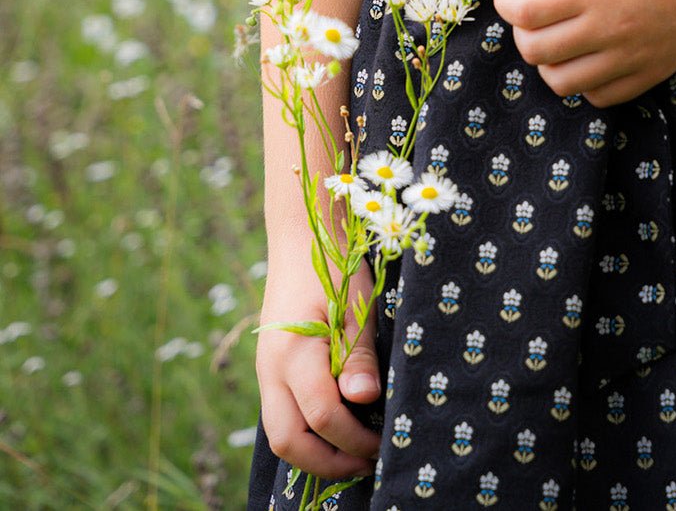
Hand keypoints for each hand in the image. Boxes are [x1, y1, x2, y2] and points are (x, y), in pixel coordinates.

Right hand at [256, 257, 380, 481]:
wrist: (300, 238)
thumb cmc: (333, 266)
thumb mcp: (355, 304)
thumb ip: (356, 355)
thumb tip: (363, 400)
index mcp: (292, 351)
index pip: (321, 415)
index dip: (353, 439)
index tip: (384, 444)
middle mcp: (270, 369)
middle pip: (287, 441)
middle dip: (328, 463)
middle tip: (368, 463)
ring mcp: (266, 372)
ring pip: (280, 434)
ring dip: (316, 454)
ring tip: (356, 454)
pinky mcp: (271, 371)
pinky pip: (282, 417)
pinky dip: (307, 434)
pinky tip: (338, 431)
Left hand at [492, 0, 675, 106]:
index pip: (523, 10)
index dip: (505, 0)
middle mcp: (609, 29)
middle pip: (534, 50)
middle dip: (522, 30)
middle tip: (534, 10)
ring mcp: (630, 58)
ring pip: (561, 82)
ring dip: (548, 60)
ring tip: (560, 34)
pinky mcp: (649, 75)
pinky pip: (598, 97)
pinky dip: (583, 81)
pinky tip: (589, 53)